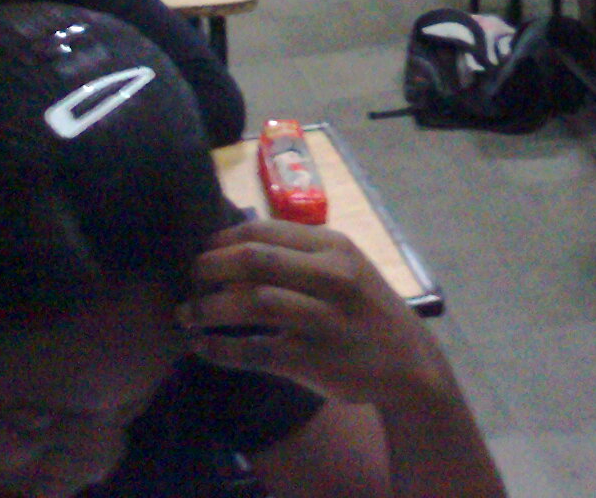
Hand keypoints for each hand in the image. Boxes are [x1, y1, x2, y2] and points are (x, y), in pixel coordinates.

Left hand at [186, 219, 447, 407]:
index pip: (264, 230)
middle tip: (190, 280)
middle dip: (210, 268)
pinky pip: (255, 351)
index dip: (222, 240)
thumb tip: (236, 244)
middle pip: (254, 260)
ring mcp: (324, 319)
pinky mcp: (315, 360)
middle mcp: (332, 277)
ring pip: (252, 303)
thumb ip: (302, 254)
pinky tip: (203, 348)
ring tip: (187, 315)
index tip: (202, 252)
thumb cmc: (366, 311)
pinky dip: (221, 350)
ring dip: (209, 308)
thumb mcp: (347, 267)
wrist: (408, 363)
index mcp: (335, 247)